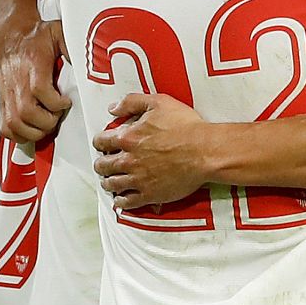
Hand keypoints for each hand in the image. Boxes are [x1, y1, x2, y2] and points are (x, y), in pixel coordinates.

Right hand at [0, 17, 68, 144]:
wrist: (10, 35)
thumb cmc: (35, 37)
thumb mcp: (58, 33)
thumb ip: (73, 47)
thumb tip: (91, 59)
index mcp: (32, 65)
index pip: (40, 90)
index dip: (56, 103)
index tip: (66, 102)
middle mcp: (17, 82)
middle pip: (26, 112)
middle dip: (47, 122)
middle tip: (56, 117)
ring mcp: (7, 94)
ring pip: (14, 124)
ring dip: (34, 132)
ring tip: (46, 125)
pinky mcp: (2, 102)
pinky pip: (5, 128)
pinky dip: (18, 136)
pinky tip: (31, 130)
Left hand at [92, 93, 211, 208]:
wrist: (205, 151)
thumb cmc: (186, 127)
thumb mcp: (159, 102)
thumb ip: (132, 102)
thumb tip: (113, 108)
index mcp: (128, 137)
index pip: (101, 142)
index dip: (100, 142)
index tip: (102, 144)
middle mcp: (128, 160)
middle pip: (103, 165)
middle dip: (101, 164)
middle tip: (104, 164)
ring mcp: (138, 179)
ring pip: (112, 184)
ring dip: (108, 182)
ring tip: (109, 181)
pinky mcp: (150, 194)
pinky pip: (127, 202)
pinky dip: (120, 201)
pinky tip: (120, 199)